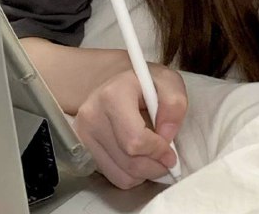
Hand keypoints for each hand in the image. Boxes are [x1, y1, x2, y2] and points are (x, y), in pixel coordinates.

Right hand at [73, 63, 186, 188]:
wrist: (118, 83)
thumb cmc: (145, 83)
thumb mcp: (169, 82)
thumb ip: (174, 105)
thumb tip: (166, 137)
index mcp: (113, 95)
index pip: (135, 140)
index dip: (157, 151)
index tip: (170, 151)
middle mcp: (92, 115)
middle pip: (129, 161)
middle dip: (154, 166)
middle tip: (167, 158)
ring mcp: (84, 134)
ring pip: (121, 174)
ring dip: (144, 173)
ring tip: (152, 155)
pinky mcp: (84, 149)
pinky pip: (113, 177)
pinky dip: (131, 175)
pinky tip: (138, 157)